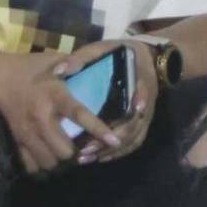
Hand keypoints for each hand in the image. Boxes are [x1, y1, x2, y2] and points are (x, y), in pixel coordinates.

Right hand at [0, 49, 125, 175]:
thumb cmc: (28, 68)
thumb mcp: (52, 61)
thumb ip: (76, 63)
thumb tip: (102, 59)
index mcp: (53, 95)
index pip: (79, 114)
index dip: (98, 129)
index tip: (114, 140)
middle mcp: (40, 117)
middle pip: (65, 151)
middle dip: (78, 153)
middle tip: (85, 149)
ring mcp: (26, 133)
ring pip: (50, 162)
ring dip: (61, 162)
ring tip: (68, 155)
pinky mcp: (16, 142)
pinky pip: (32, 166)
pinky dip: (42, 166)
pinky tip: (48, 157)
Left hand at [53, 38, 158, 166]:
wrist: (149, 58)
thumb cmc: (121, 53)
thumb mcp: (103, 49)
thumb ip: (82, 58)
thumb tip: (58, 72)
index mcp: (139, 80)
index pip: (142, 93)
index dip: (136, 104)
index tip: (123, 118)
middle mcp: (144, 102)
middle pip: (133, 125)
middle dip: (110, 140)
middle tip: (85, 149)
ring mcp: (145, 115)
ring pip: (132, 138)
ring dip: (110, 151)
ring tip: (85, 158)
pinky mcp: (142, 124)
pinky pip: (133, 143)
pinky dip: (117, 153)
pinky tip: (98, 158)